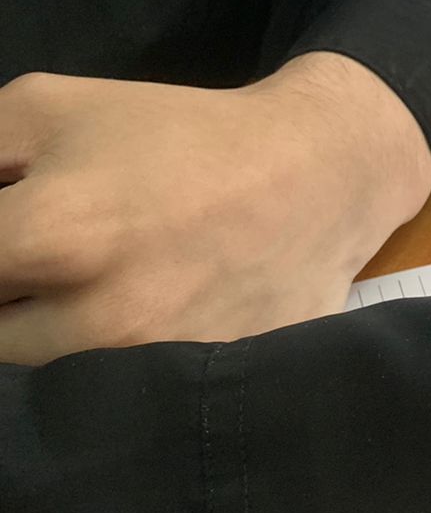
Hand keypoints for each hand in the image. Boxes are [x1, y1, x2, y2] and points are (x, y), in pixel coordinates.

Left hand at [0, 53, 430, 363]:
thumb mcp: (46, 107)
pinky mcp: (196, 391)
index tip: (1, 254)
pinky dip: (101, 374)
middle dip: (7, 299)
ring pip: (41, 383)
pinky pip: (111, 405)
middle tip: (38, 265)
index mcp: (53, 235)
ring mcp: (153, 366)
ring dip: (44, 340)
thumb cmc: (175, 135)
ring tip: (83, 292)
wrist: (317, 175)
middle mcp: (98, 318)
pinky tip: (134, 318)